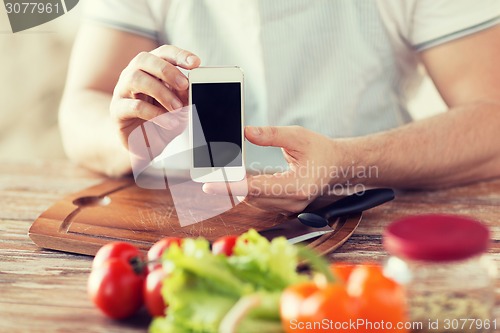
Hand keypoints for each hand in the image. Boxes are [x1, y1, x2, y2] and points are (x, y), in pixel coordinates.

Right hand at [110, 45, 200, 146]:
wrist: (146, 144)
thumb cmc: (162, 119)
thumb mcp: (179, 106)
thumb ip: (183, 95)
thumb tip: (189, 87)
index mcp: (150, 68)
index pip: (163, 53)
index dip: (179, 55)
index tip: (195, 63)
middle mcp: (132, 74)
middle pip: (144, 60)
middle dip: (167, 70)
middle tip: (184, 85)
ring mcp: (122, 91)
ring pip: (136, 79)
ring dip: (161, 92)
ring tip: (177, 107)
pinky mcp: (117, 110)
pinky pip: (134, 106)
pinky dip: (155, 113)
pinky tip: (169, 122)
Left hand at [203, 126, 350, 213]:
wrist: (337, 165)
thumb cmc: (321, 149)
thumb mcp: (298, 136)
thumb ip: (272, 135)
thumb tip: (246, 132)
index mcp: (297, 186)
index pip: (256, 188)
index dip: (231, 186)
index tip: (209, 185)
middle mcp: (293, 202)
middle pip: (251, 196)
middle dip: (229, 185)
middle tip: (208, 174)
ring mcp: (290, 207)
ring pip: (254, 200)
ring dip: (238, 188)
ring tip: (221, 175)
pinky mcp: (285, 206)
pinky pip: (260, 200)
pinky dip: (248, 190)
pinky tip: (239, 179)